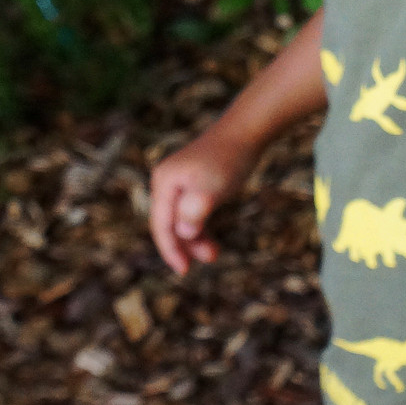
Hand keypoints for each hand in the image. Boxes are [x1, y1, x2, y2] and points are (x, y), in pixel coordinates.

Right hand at [149, 125, 258, 275]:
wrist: (244, 133)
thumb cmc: (228, 161)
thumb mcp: (211, 189)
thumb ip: (194, 211)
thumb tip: (183, 233)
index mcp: (164, 182)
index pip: (160, 224)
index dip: (170, 250)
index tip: (184, 271)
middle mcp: (165, 181)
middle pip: (168, 224)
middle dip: (186, 245)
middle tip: (211, 258)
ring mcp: (177, 181)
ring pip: (180, 220)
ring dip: (195, 238)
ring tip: (215, 252)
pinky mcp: (191, 183)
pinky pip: (189, 212)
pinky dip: (199, 227)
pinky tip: (211, 238)